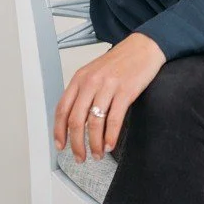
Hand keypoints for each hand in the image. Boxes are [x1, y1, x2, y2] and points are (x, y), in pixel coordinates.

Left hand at [54, 32, 166, 161]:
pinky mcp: (126, 91)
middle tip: (80, 157)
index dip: (59, 131)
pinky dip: (110, 137)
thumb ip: (83, 92)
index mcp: (80, 78)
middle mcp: (91, 82)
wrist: (143, 47)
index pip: (62, 109)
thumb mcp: (95, 72)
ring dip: (94, 144)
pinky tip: (109, 144)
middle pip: (76, 120)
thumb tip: (75, 120)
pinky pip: (114, 120)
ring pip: (95, 123)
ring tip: (97, 154)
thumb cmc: (120, 61)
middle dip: (76, 144)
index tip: (61, 145)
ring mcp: (108, 86)